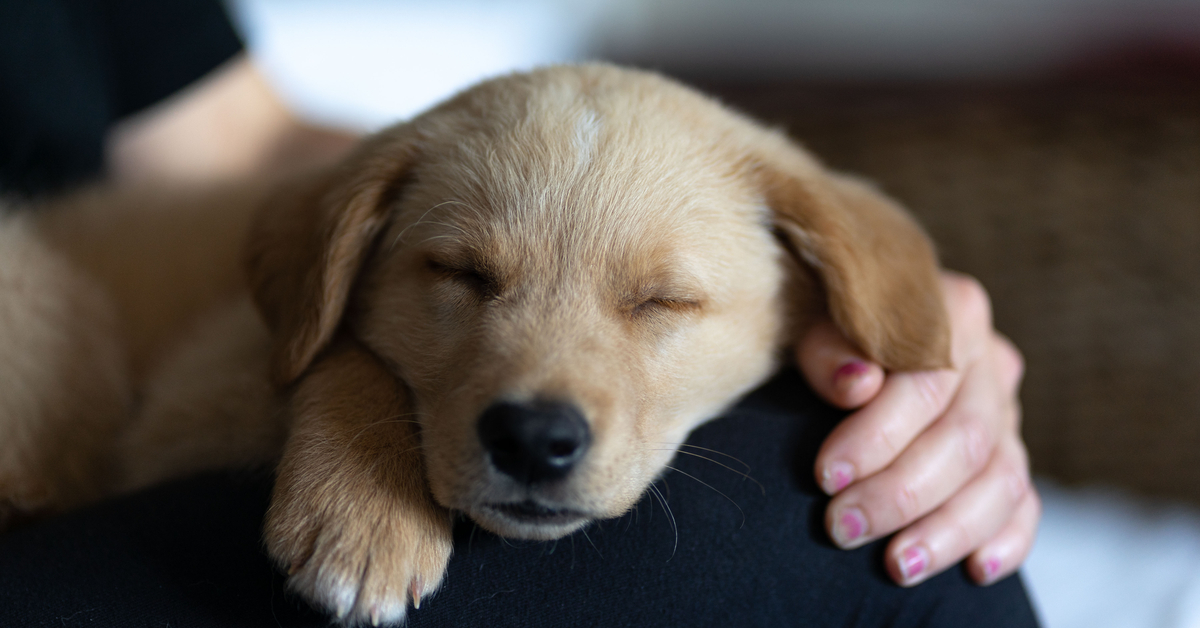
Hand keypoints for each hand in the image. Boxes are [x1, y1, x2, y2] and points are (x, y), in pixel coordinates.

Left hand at [797, 271, 1037, 585]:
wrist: (849, 328)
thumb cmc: (828, 324)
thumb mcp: (816, 320)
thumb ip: (830, 347)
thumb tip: (856, 385)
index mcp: (953, 312)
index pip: (926, 385)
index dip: (877, 436)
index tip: (827, 476)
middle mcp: (991, 361)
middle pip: (964, 440)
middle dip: (900, 494)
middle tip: (842, 526)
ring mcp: (1007, 411)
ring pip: (1001, 480)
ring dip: (948, 530)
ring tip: (897, 564)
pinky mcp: (1011, 454)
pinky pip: (1025, 503)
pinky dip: (1006, 540)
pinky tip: (975, 569)